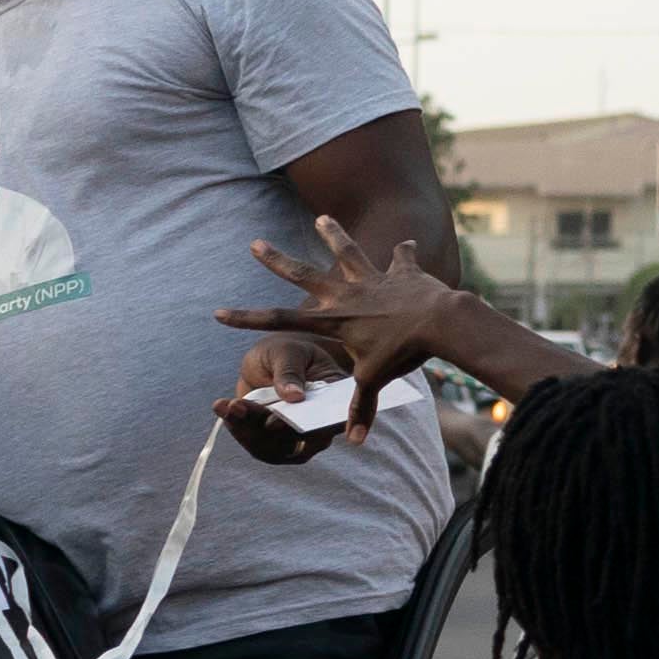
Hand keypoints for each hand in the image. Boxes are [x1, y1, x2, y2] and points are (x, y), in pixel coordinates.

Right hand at [221, 212, 475, 447]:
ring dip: (334, 234)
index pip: (280, 320)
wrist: (440, 322)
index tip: (219, 313)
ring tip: (323, 217)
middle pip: (303, 274)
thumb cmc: (404, 352)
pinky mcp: (402, 273)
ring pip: (348, 252)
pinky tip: (405, 243)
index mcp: (333, 320)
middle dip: (275, 259)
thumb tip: (355, 441)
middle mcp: (346, 294)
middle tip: (255, 243)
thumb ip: (362, 407)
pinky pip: (402, 259)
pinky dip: (404, 252)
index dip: (246, 318)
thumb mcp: (376, 381)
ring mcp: (373, 279)